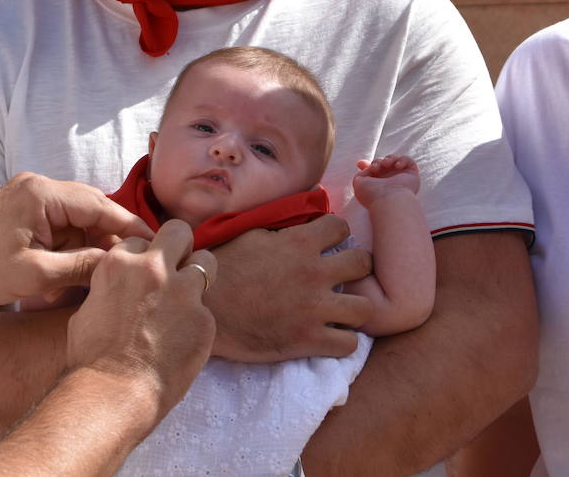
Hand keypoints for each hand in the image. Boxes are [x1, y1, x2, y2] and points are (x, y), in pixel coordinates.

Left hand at [0, 172, 153, 307]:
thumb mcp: (38, 275)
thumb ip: (83, 266)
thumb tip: (121, 266)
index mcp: (42, 194)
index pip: (99, 205)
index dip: (128, 225)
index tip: (153, 241)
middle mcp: (38, 186)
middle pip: (91, 208)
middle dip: (111, 236)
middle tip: (133, 262)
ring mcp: (30, 196)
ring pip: (78, 217)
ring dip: (91, 243)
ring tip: (105, 271)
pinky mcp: (24, 210)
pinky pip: (61, 224)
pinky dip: (72, 244)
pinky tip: (78, 268)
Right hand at [66, 220, 216, 421]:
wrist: (113, 393)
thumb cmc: (91, 358)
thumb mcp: (88, 309)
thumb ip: (112, 288)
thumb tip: (120, 290)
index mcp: (120, 263)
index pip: (140, 240)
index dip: (143, 257)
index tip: (143, 274)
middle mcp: (154, 269)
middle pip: (179, 232)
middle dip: (179, 246)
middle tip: (175, 268)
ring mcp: (183, 292)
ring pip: (206, 262)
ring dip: (198, 276)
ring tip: (186, 300)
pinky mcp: (204, 319)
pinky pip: (206, 310)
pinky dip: (196, 322)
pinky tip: (181, 341)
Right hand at [205, 214, 372, 362]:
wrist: (203, 310)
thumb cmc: (222, 270)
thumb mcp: (251, 236)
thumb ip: (283, 232)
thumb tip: (301, 225)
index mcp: (299, 242)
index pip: (341, 227)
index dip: (336, 234)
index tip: (329, 244)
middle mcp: (314, 273)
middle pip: (364, 263)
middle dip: (356, 268)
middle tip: (342, 277)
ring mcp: (314, 309)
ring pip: (365, 307)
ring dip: (354, 308)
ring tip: (341, 310)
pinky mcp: (308, 341)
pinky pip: (349, 344)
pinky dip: (343, 341)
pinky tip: (331, 336)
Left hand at [352, 154, 420, 207]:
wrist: (389, 199)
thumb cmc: (372, 193)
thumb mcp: (358, 183)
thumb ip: (360, 173)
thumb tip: (364, 167)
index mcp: (377, 185)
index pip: (373, 172)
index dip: (367, 165)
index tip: (360, 163)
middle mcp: (389, 181)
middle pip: (383, 163)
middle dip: (377, 162)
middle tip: (375, 168)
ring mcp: (401, 178)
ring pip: (395, 160)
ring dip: (389, 158)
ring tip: (385, 164)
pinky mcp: (412, 175)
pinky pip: (408, 161)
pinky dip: (402, 160)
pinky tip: (397, 166)